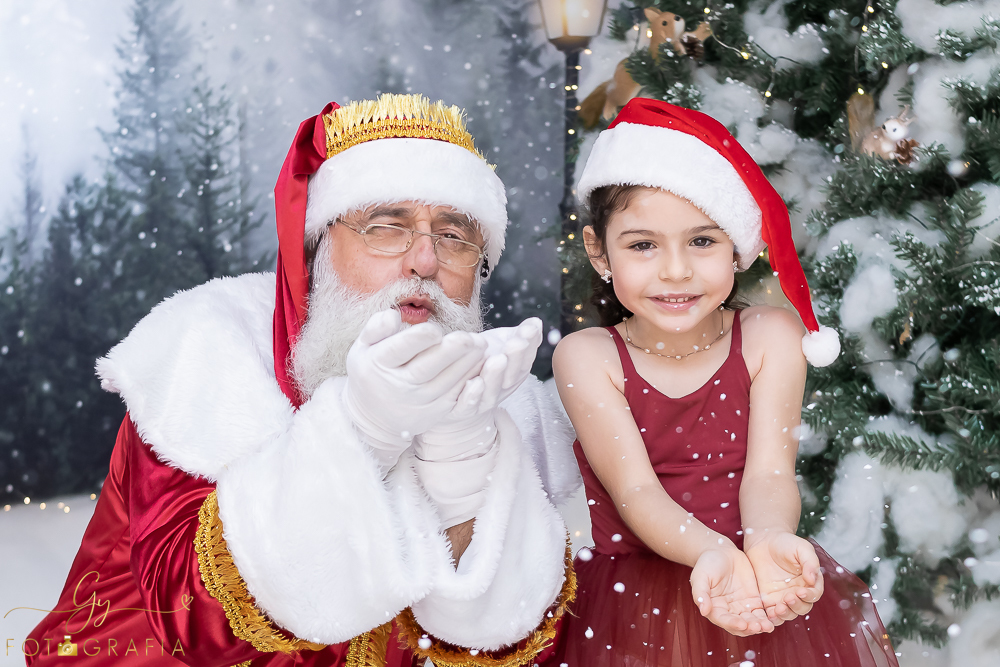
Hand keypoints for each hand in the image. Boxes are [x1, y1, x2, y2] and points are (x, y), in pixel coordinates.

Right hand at [344, 309, 485, 461]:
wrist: (373, 415)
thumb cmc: (372, 370)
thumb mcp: (363, 347)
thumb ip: (376, 328)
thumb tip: (393, 315)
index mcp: (379, 363)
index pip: (399, 350)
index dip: (417, 340)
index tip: (435, 329)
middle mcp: (398, 385)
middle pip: (426, 368)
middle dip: (450, 352)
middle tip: (471, 338)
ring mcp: (417, 401)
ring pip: (444, 382)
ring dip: (466, 364)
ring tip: (481, 346)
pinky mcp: (433, 412)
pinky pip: (454, 395)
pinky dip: (469, 380)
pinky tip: (480, 364)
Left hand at [413, 317, 543, 463]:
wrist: (454, 393)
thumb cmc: (480, 363)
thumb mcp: (500, 344)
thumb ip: (519, 334)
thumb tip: (536, 322)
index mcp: (514, 372)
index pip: (525, 359)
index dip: (529, 344)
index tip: (529, 329)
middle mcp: (501, 389)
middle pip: (511, 376)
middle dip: (515, 358)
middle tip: (516, 343)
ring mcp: (483, 402)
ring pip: (490, 392)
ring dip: (495, 376)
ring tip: (497, 359)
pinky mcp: (461, 411)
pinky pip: (467, 406)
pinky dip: (472, 396)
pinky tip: (474, 382)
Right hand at [690, 546, 774, 636]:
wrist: (721, 551)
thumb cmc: (707, 563)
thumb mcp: (701, 576)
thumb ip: (701, 594)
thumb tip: (703, 611)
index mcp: (714, 608)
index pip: (724, 620)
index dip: (733, 624)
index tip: (743, 624)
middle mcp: (728, 611)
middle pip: (740, 625)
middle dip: (750, 627)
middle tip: (759, 626)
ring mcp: (742, 607)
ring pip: (752, 621)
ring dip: (760, 625)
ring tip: (769, 625)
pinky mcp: (753, 601)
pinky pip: (762, 612)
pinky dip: (768, 617)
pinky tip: (776, 616)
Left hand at [744, 532, 823, 624]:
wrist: (764, 540)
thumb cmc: (786, 543)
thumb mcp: (801, 548)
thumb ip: (810, 562)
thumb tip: (813, 579)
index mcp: (810, 582)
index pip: (814, 594)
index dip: (809, 595)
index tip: (800, 591)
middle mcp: (798, 592)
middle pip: (803, 607)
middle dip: (796, 606)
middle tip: (788, 598)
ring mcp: (783, 598)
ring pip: (789, 613)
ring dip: (785, 614)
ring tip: (778, 608)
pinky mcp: (769, 600)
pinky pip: (772, 613)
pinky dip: (772, 617)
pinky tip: (768, 615)